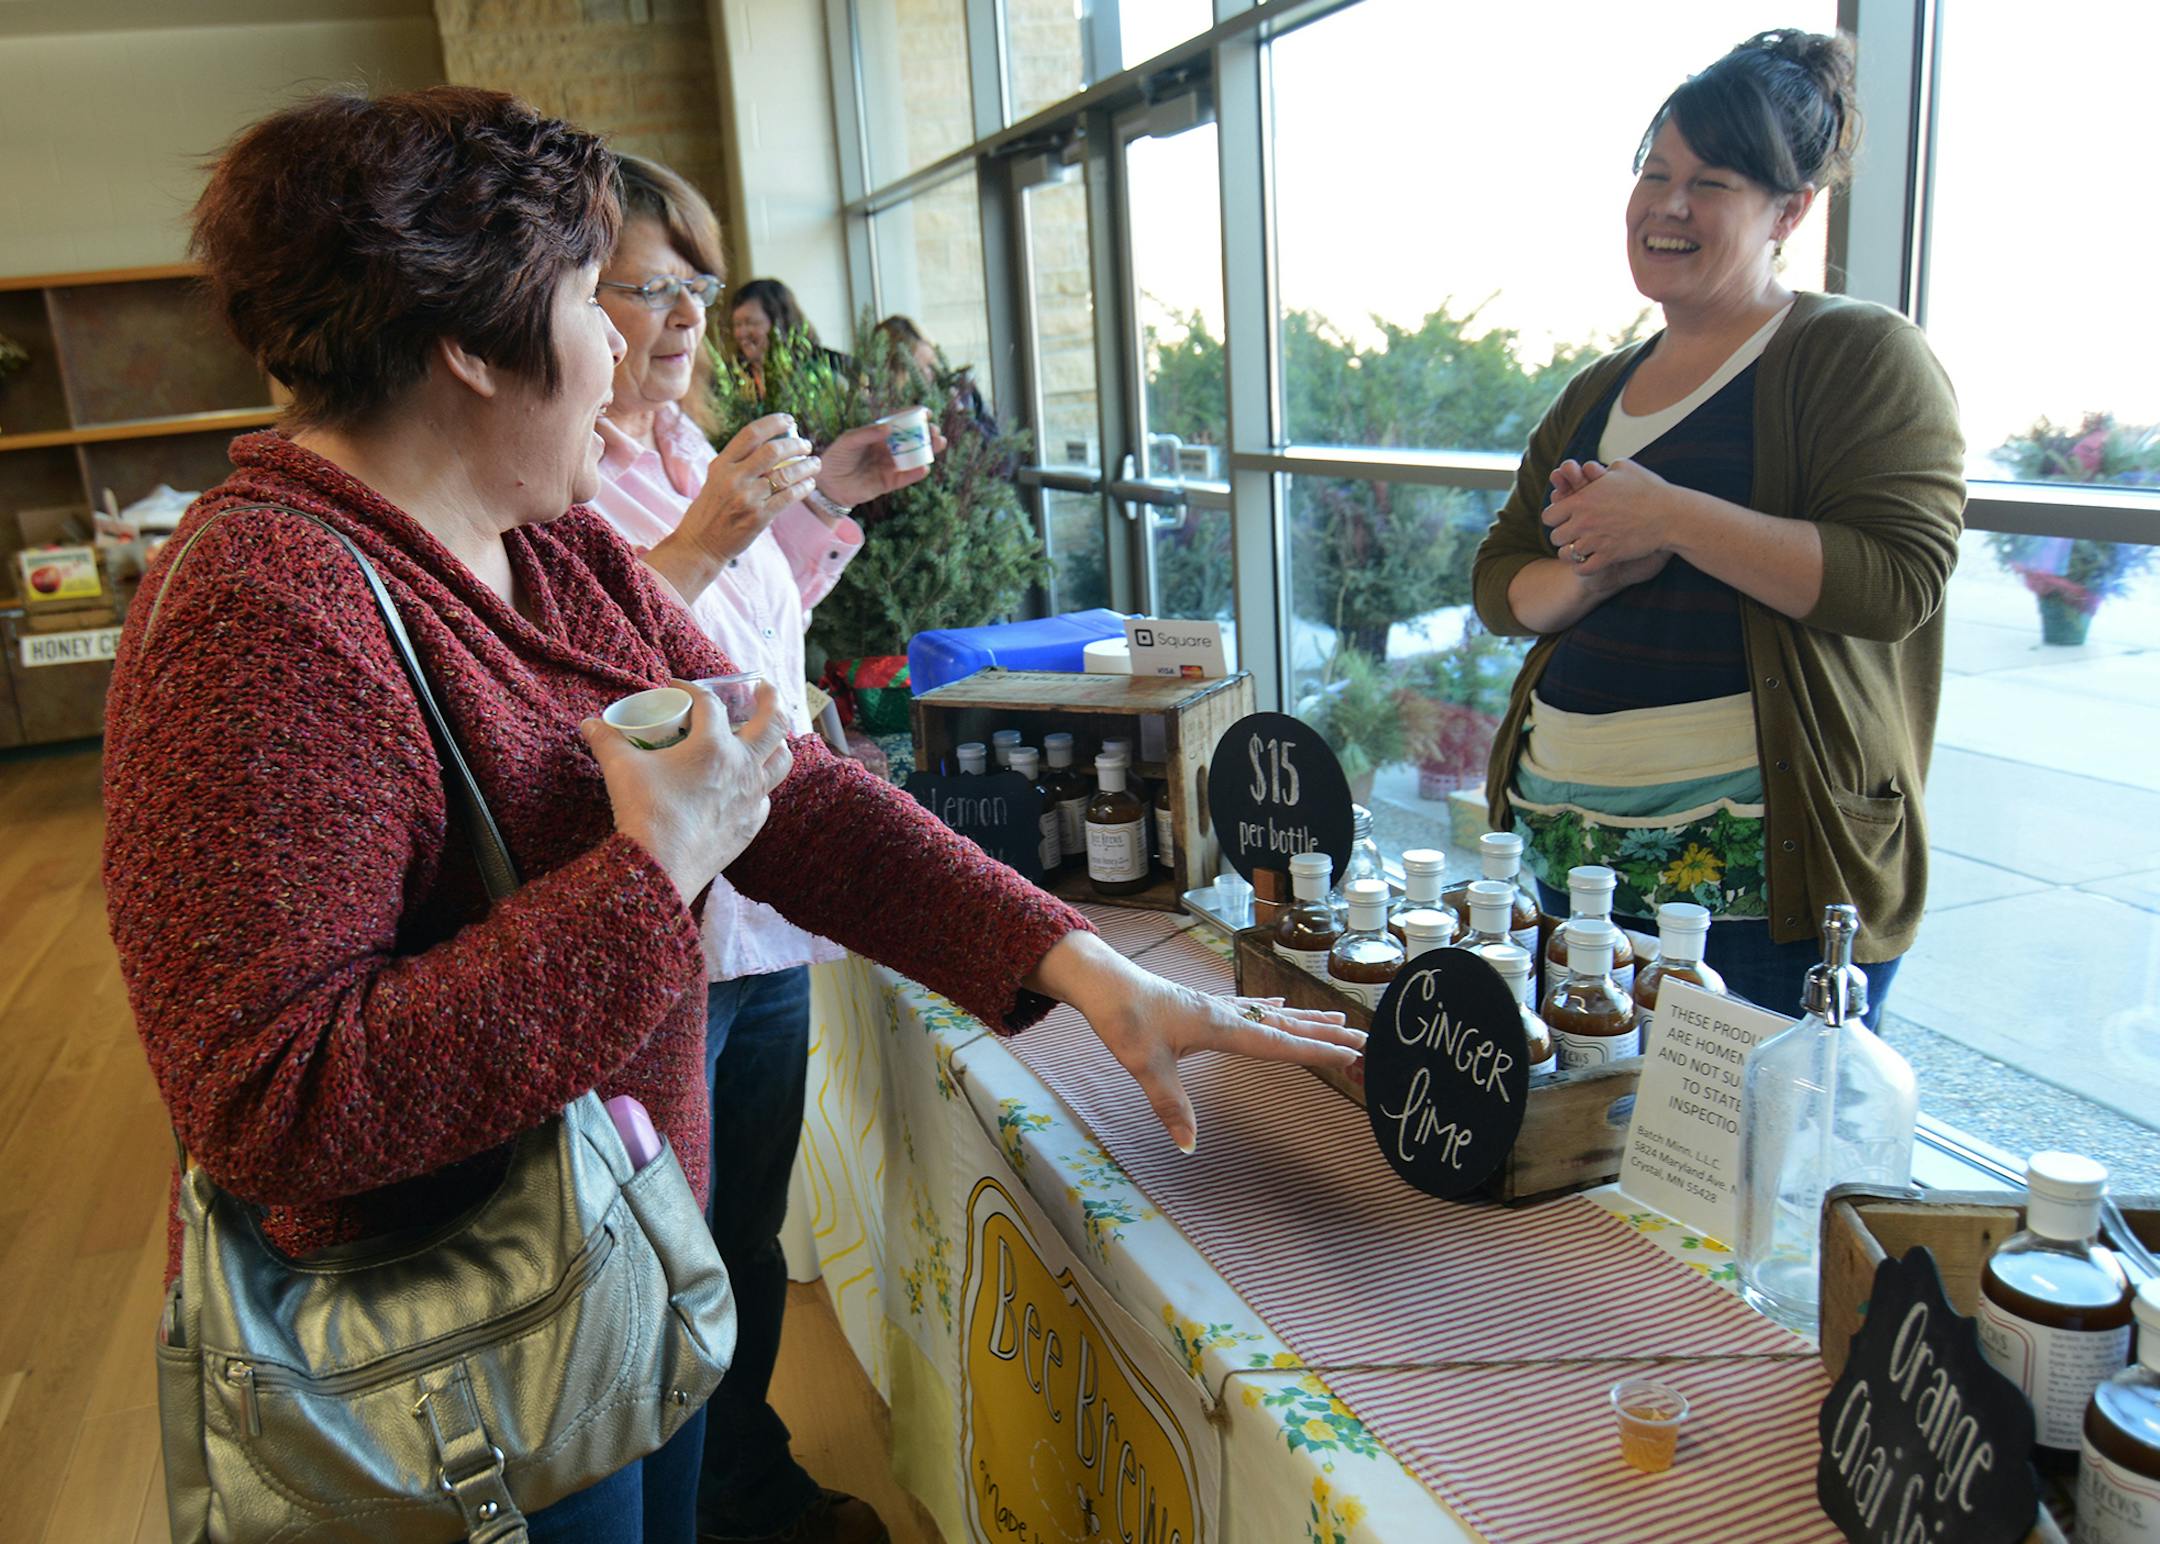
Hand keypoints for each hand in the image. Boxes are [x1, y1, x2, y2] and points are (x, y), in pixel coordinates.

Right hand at [580, 679, 793, 905]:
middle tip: (764, 687)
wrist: (661, 866)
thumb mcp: (620, 769)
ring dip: (777, 742)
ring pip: (782, 760)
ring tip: (767, 735)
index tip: (677, 689)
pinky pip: (765, 797)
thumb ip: (606, 741)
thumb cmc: (644, 812)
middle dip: (771, 698)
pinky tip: (746, 785)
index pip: (709, 703)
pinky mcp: (751, 824)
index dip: (691, 688)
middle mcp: (742, 767)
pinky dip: (759, 785)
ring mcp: (752, 797)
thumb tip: (589, 724)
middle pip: (774, 721)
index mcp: (713, 746)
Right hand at [676, 414, 818, 564]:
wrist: (700, 544)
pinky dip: (803, 488)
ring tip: (815, 464)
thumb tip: (771, 444)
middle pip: (772, 451)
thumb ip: (738, 463)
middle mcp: (733, 478)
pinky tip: (809, 483)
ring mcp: (746, 498)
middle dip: (796, 444)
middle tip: (807, 445)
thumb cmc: (711, 510)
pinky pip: (788, 497)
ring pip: (785, 474)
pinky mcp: (758, 517)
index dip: (774, 423)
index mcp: (721, 464)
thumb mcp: (716, 479)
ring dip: (806, 466)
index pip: (751, 434)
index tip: (790, 420)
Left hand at [810, 420, 948, 509]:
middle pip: (911, 440)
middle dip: (926, 434)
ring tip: (939, 444)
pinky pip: (905, 477)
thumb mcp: (848, 440)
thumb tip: (889, 427)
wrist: (828, 484)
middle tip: (935, 430)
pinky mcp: (889, 482)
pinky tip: (924, 468)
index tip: (926, 412)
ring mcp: (890, 466)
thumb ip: (867, 433)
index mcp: (878, 434)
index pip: (899, 422)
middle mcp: (888, 449)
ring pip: (913, 458)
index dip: (913, 416)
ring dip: (928, 451)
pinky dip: (916, 473)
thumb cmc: (836, 457)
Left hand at [1029, 933, 1364, 1151]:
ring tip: (1339, 1020)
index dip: (1316, 1051)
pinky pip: (1251, 1007)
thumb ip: (1170, 1105)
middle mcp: (1227, 1014)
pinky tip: (1280, 1004)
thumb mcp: (1145, 1066)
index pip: (1279, 1044)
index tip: (1352, 1055)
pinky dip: (1273, 1009)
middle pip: (1287, 1026)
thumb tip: (1190, 1145)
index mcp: (1221, 1027)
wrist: (1103, 982)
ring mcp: (1217, 1008)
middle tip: (1365, 1039)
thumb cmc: (1123, 1019)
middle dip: (1326, 1035)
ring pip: (1273, 1015)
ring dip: (1306, 1020)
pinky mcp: (1204, 1006)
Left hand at [1543, 459, 1677, 578]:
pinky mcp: (1608, 556)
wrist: (1670, 515)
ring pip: (1566, 554)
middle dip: (1564, 536)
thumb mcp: (1623, 468)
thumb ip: (1601, 469)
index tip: (1566, 518)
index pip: (1548, 516)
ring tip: (1582, 549)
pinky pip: (1582, 569)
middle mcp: (1583, 521)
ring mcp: (1595, 540)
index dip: (1556, 518)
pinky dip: (1583, 568)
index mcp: (1582, 500)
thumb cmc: (1649, 489)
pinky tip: (1591, 561)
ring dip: (1572, 553)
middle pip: (1555, 537)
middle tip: (1576, 535)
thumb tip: (1591, 468)